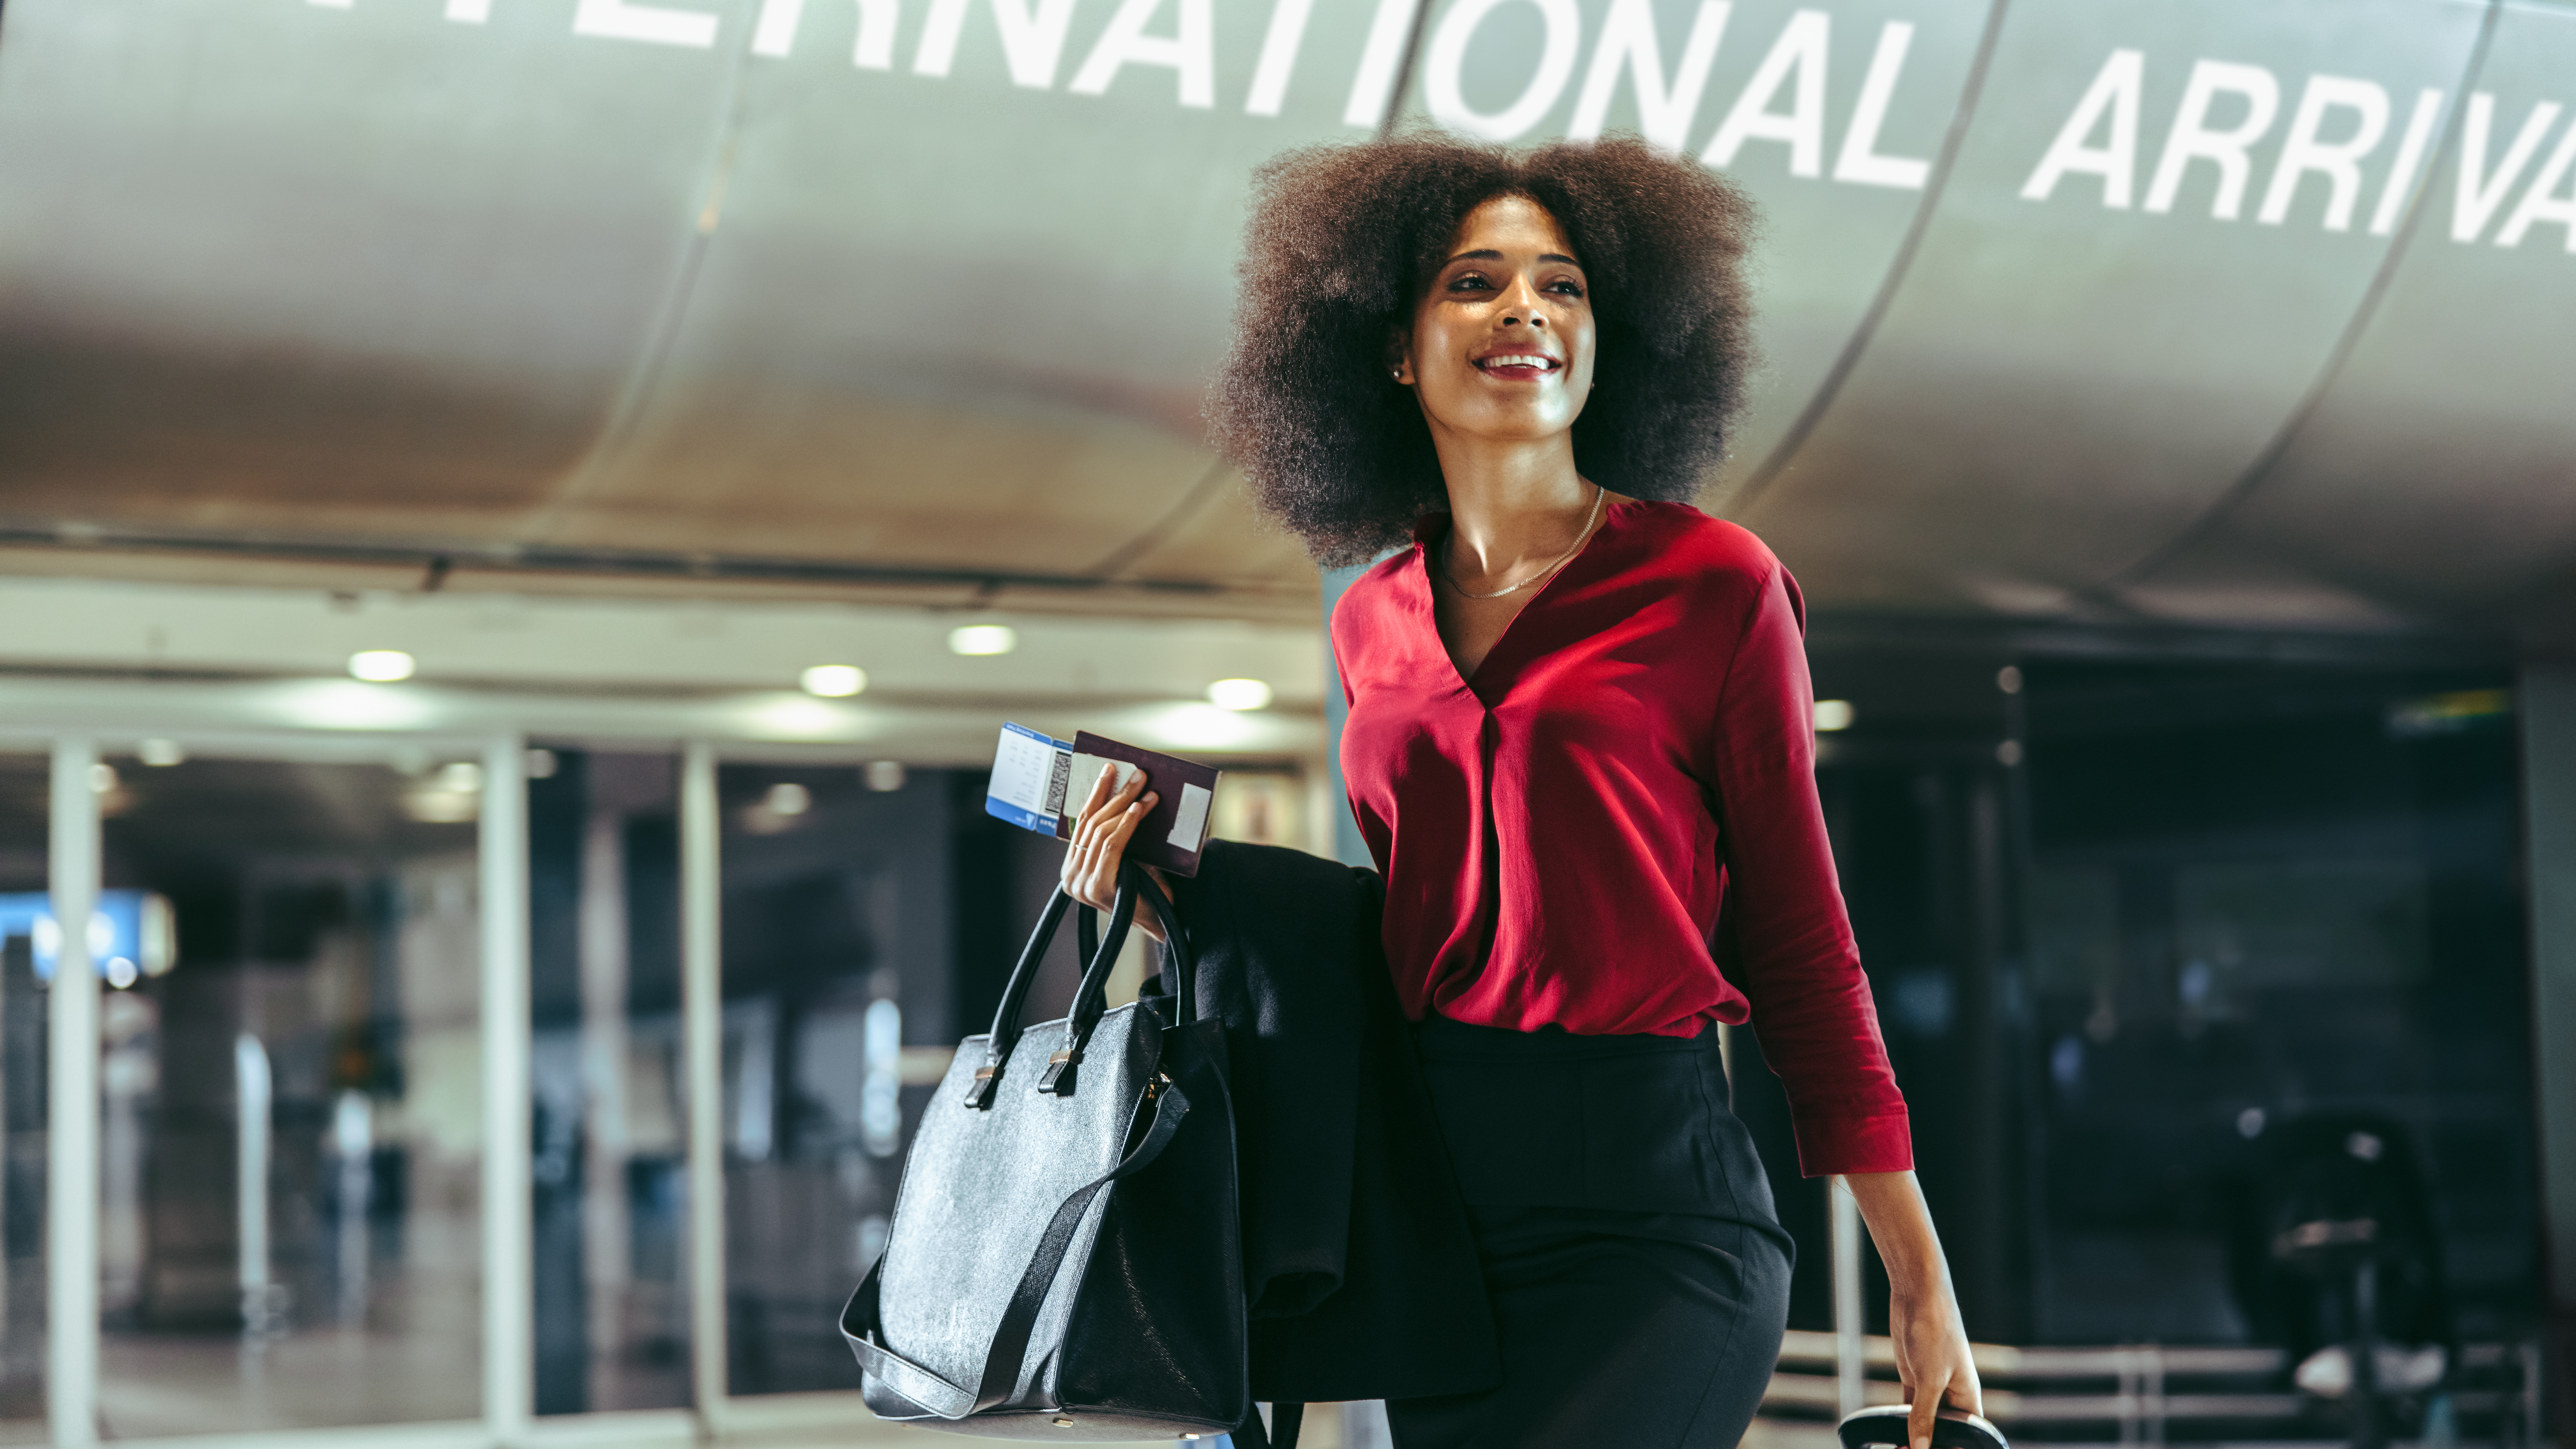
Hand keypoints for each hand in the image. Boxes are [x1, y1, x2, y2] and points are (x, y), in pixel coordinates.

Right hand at [1059, 765, 1164, 942]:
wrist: (1163, 920)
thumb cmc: (1148, 887)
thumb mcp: (1128, 854)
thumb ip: (1119, 833)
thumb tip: (1130, 793)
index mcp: (1073, 867)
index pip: (1082, 822)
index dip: (1096, 794)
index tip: (1109, 770)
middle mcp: (1071, 877)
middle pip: (1091, 824)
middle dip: (1115, 795)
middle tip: (1137, 775)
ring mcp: (1081, 884)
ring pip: (1101, 833)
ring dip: (1126, 807)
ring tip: (1146, 791)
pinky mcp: (1098, 888)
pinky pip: (1111, 847)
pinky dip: (1126, 826)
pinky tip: (1138, 810)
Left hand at [1841, 1171, 1981, 1448]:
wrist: (1919, 1295)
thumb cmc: (1936, 1331)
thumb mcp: (1930, 1378)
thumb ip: (1924, 1415)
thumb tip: (1920, 1448)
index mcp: (1968, 1399)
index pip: (1967, 1437)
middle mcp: (1953, 1396)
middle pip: (1944, 1432)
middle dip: (1929, 1444)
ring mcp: (1933, 1387)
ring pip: (1924, 1422)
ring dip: (1913, 1437)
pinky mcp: (1914, 1378)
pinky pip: (1909, 1408)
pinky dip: (1901, 1421)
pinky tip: (1891, 1435)